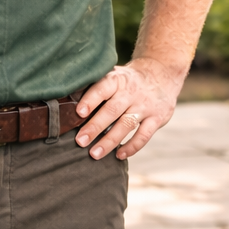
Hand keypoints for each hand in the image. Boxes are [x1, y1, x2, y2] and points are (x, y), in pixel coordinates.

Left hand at [72, 57, 186, 159]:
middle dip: (95, 127)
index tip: (78, 113)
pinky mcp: (157, 118)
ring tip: (94, 154)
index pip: (103, 88)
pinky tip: (119, 155)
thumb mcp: (114, 75)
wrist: (162, 73)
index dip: (91, 100)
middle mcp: (132, 92)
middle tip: (80, 141)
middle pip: (112, 110)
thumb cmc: (127, 80)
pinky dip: (132, 147)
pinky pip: (144, 135)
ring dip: (110, 141)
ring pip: (126, 125)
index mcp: (118, 79)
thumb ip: (95, 87)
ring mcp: (146, 105)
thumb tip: (66, 101)